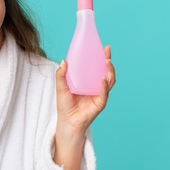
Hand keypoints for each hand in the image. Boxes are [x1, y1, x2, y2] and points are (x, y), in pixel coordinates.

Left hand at [53, 45, 115, 169]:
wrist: (67, 122)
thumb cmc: (65, 105)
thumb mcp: (60, 87)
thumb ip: (61, 75)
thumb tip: (64, 61)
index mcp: (88, 81)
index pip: (96, 66)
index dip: (100, 57)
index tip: (103, 46)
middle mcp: (96, 86)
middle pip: (105, 71)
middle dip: (108, 60)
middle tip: (107, 51)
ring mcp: (99, 94)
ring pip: (109, 80)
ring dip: (109, 71)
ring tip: (107, 62)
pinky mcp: (100, 103)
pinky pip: (104, 93)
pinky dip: (104, 86)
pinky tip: (103, 79)